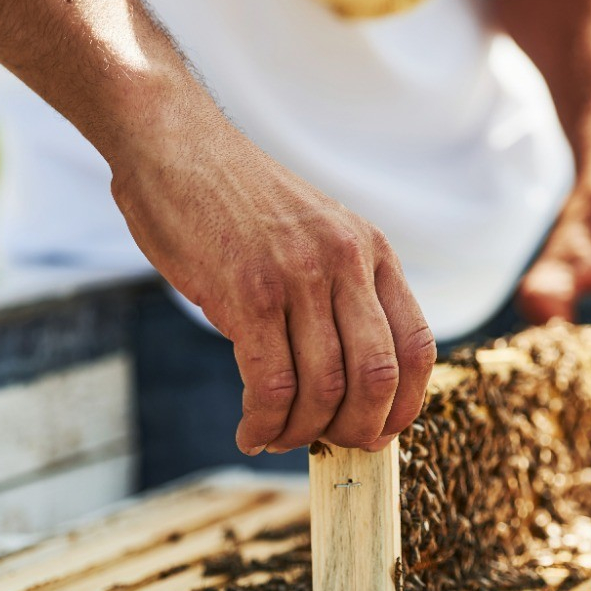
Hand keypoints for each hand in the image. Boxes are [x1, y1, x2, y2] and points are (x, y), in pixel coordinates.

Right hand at [110, 101, 435, 454]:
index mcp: (371, 251)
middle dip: (359, 431)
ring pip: (325, 388)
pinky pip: (271, 384)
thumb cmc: (235, 200)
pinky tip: (251, 431)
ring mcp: (300, 276)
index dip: (405, 405)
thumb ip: (336, 294)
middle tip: (331, 448)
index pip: (418, 346)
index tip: (381, 432)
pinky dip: (265, 423)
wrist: (173, 142)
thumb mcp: (312, 235)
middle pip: (378, 377)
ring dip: (302, 432)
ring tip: (276, 437)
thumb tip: (339, 383)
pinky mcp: (248, 293)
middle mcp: (346, 262)